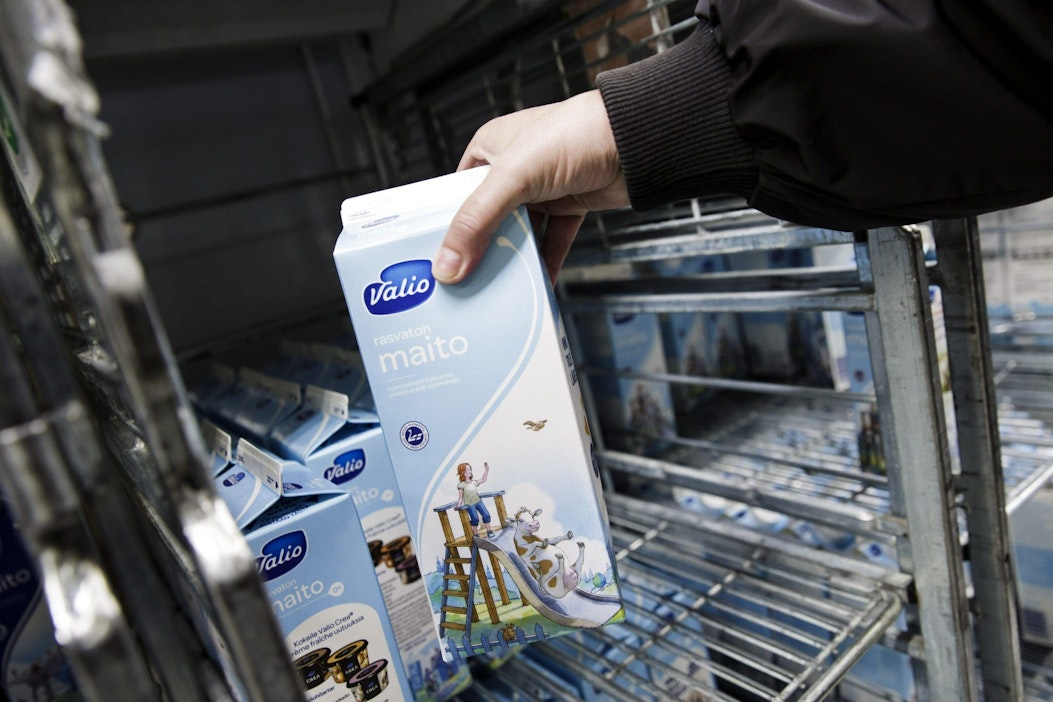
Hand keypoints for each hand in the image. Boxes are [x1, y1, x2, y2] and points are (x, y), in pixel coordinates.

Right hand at [432, 90, 627, 284]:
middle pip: (487, 218)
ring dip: (513, 259)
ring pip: (520, 233)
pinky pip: (551, 241)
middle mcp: (514, 169)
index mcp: (491, 148)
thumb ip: (477, 221)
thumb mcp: (513, 177)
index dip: (446, 226)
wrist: (635, 140)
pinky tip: (537, 284)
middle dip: (479, 250)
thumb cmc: (575, 133)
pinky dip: (545, 262)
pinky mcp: (569, 206)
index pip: (457, 194)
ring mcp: (543, 189)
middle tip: (464, 283)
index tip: (438, 260)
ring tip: (496, 289)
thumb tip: (448, 265)